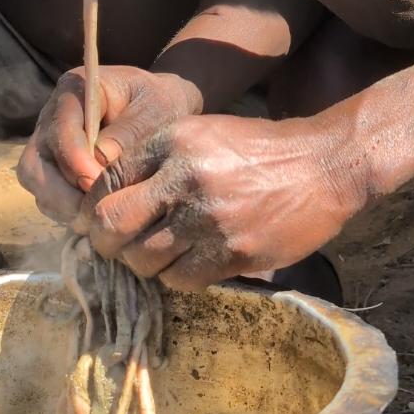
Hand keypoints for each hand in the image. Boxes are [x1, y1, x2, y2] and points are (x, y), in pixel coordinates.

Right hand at [17, 65, 201, 225]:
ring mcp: (49, 147)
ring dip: (64, 206)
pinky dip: (68, 211)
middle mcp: (52, 120)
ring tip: (98, 216)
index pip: (59, 131)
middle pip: (34, 164)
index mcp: (73, 92)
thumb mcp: (155, 110)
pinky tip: (96, 215)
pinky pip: (49, 198)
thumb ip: (128, 134)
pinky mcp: (55, 172)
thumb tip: (98, 163)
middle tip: (94, 212)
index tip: (97, 183)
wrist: (164, 111)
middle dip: (61, 193)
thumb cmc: (161, 104)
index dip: (75, 162)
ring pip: (37, 185)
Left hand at [76, 113, 367, 289]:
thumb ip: (154, 160)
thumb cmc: (257, 150)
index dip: (90, 208)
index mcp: (173, 141)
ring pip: (141, 259)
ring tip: (153, 255)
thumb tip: (102, 201)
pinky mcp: (233, 252)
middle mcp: (185, 177)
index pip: (105, 180)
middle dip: (103, 242)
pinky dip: (175, 276)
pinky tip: (186, 263)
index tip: (93, 221)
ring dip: (140, 264)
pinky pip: (180, 279)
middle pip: (112, 224)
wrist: (323, 165)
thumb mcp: (201, 134)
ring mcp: (209, 218)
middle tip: (112, 247)